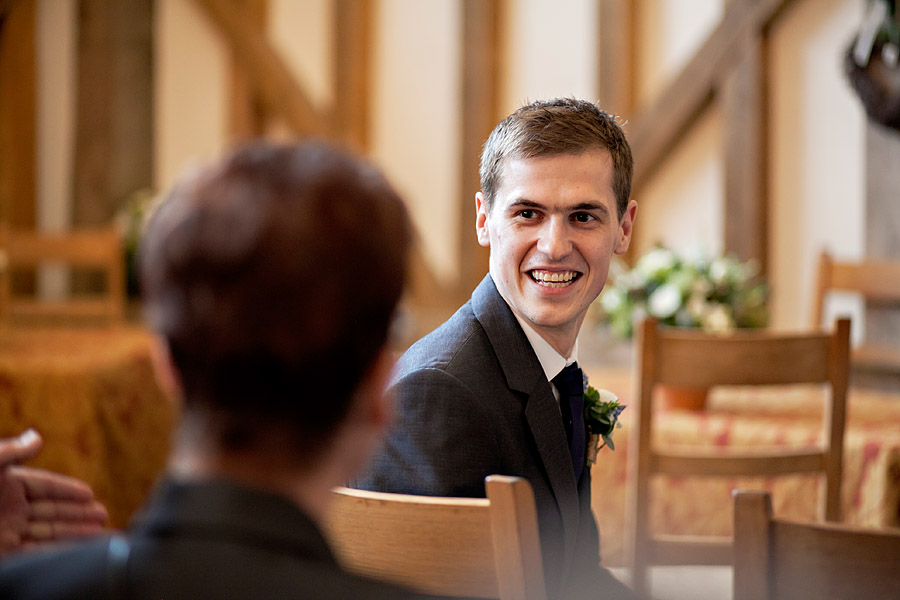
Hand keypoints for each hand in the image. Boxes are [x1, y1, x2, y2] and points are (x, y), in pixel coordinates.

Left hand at [0, 429, 107, 554]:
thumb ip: (12, 451)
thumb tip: (37, 437)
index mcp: (5, 485)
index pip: (45, 486)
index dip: (68, 491)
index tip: (91, 494)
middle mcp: (7, 510)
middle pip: (51, 512)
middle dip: (78, 514)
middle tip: (104, 515)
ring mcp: (5, 532)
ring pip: (48, 533)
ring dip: (74, 534)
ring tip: (100, 533)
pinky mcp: (3, 553)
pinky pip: (36, 552)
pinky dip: (58, 551)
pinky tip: (76, 548)